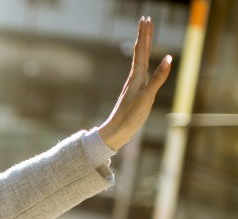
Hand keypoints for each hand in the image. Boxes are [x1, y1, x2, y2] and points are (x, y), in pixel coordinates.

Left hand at [97, 15, 172, 150]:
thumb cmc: (130, 116)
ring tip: (145, 34)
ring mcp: (134, 84)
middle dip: (144, 35)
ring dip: (143, 45)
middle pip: (140, 51)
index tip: (146, 19)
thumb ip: (158, 78)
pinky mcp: (135, 92)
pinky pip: (141, 70)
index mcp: (137, 77)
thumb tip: (169, 58)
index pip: (141, 50)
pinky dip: (144, 61)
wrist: (115, 132)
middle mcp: (134, 77)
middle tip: (146, 19)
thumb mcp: (147, 97)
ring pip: (139, 60)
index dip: (144, 35)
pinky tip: (144, 63)